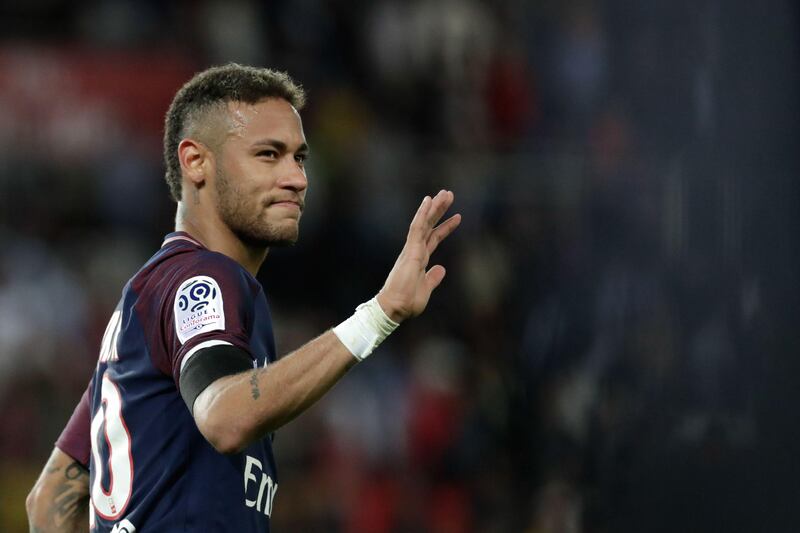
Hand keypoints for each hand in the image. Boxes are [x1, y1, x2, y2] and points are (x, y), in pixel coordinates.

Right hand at [377, 190, 460, 322]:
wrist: (394, 307)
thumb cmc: (407, 301)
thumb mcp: (426, 289)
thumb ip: (433, 278)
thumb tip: (441, 269)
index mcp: (419, 259)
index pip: (434, 238)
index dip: (445, 227)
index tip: (457, 217)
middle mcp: (415, 250)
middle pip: (430, 226)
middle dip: (439, 211)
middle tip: (449, 194)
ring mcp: (412, 249)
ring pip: (424, 222)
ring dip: (434, 207)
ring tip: (445, 193)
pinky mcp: (410, 250)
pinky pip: (417, 227)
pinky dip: (422, 213)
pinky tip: (428, 201)